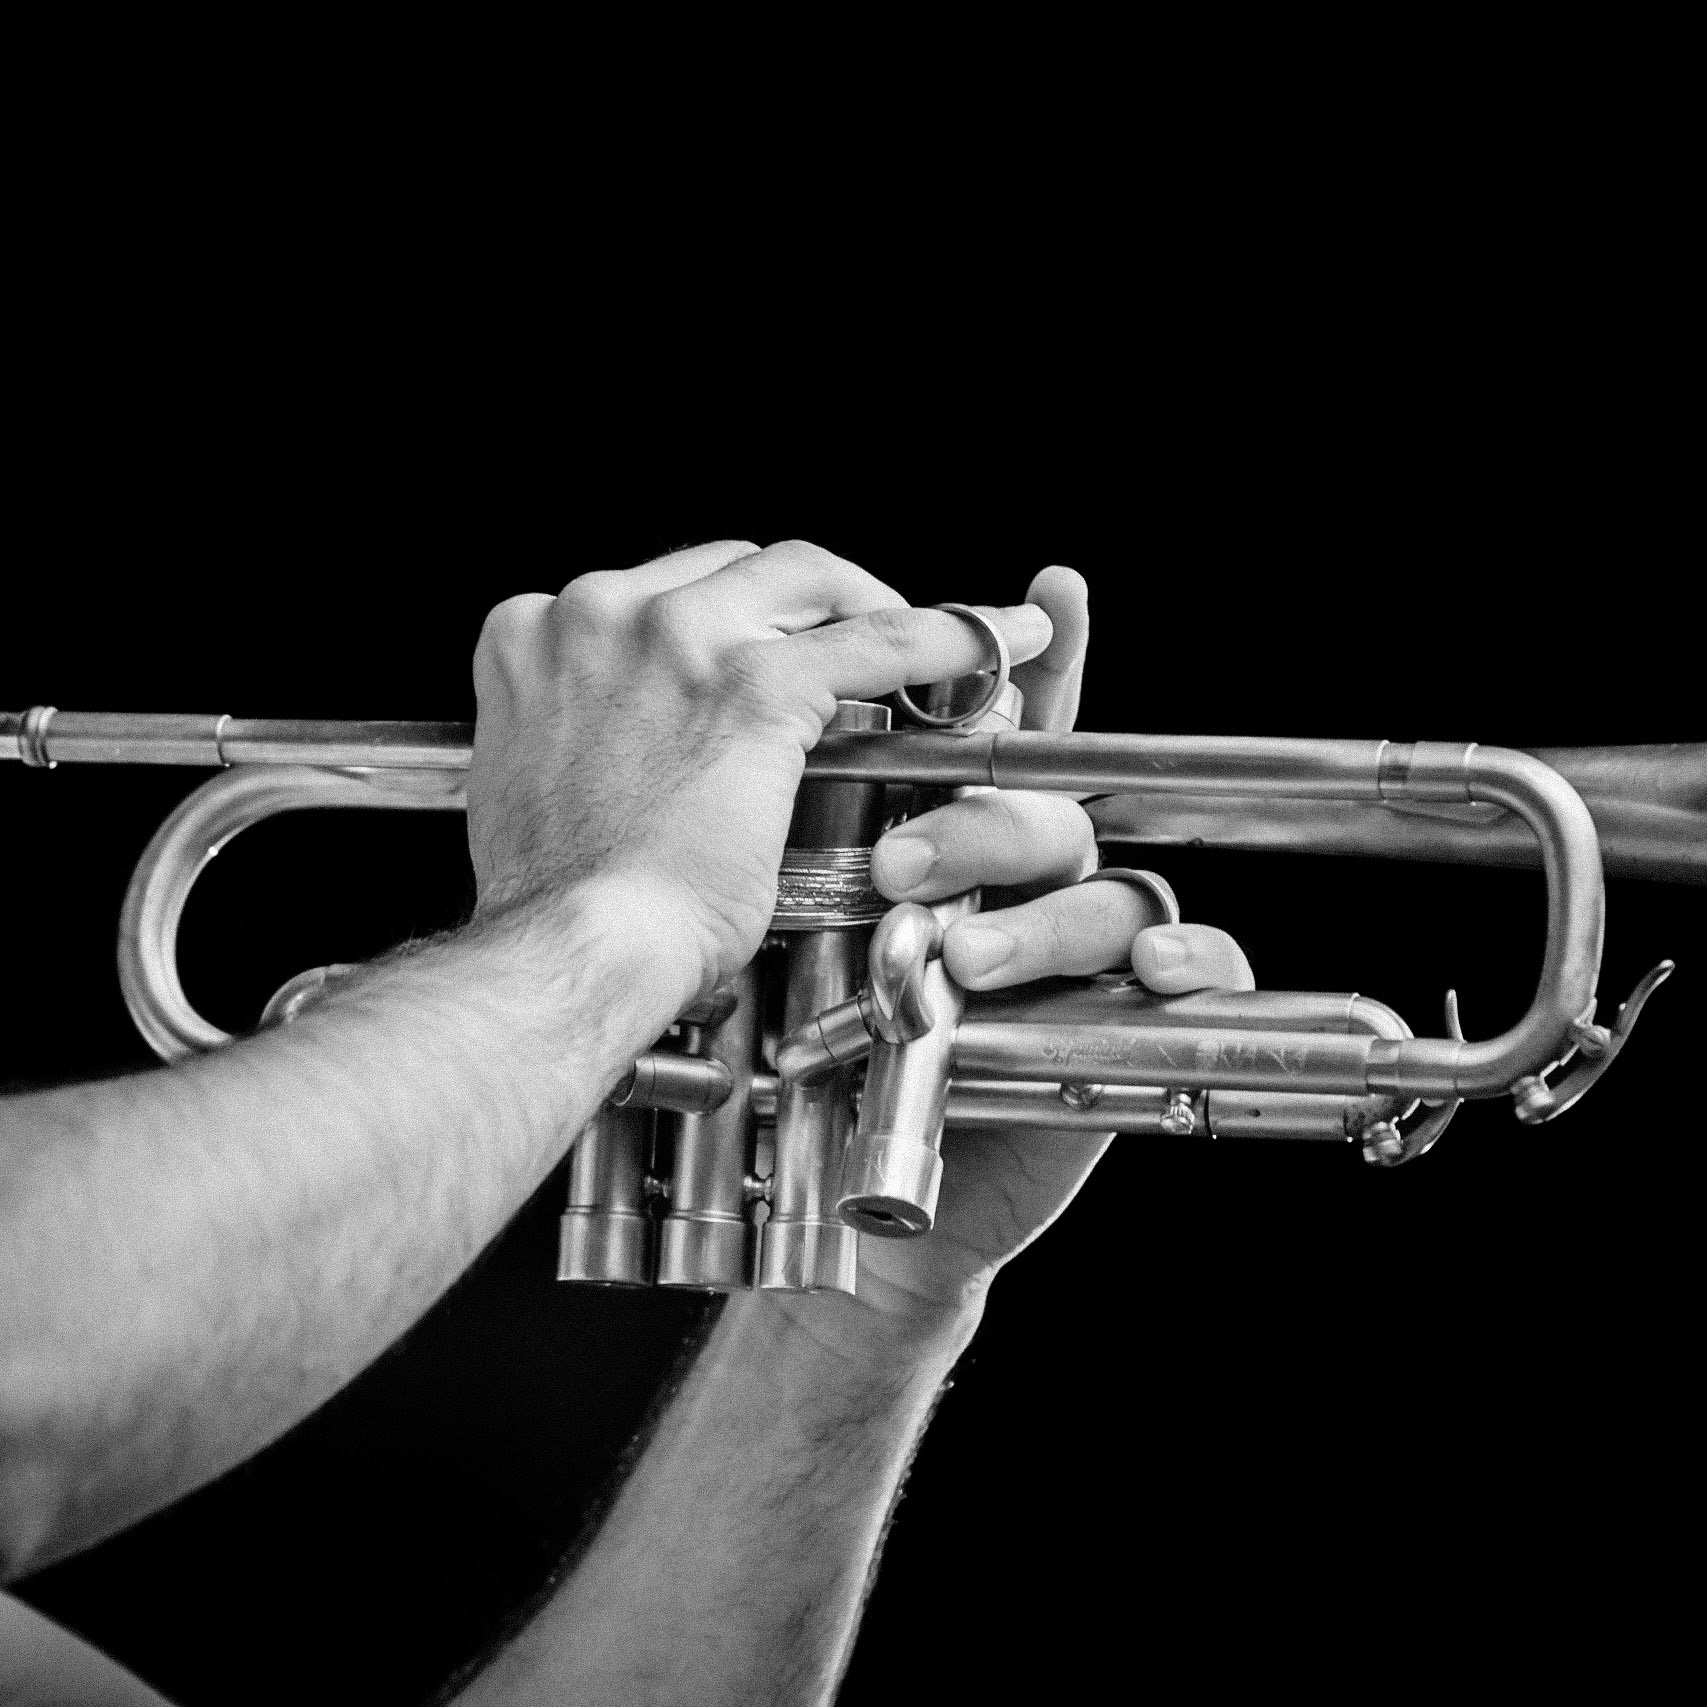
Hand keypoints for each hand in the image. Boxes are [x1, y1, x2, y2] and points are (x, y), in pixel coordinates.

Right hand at [466, 541, 1052, 1012]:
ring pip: (807, 577)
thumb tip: (627, 744)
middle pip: (734, 566)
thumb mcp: (535, 783)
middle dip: (801, 602)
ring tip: (920, 643)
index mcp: (534, 631)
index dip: (726, 618)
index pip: (661, 590)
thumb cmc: (557, 900)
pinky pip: (876, 640)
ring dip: (869, 604)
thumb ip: (580, 733)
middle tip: (848, 647)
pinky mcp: (753, 683)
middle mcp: (600, 613)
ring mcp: (676, 638)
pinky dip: (943, 641)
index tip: (760, 646)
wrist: (569, 949)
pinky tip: (981, 654)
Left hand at [796, 567, 1253, 1348]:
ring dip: (1045, 914)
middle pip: (1046, 811)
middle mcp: (1022, 883)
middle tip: (900, 868)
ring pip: (1110, 888)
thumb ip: (792, 834)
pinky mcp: (1127, 1022)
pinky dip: (1187, 959)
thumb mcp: (785, 930)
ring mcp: (1078, 950)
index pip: (1003, 736)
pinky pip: (1197, 969)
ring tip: (962, 959)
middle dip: (984, 828)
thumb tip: (749, 725)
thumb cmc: (810, 1047)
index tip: (1051, 590)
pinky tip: (1153, 969)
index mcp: (949, 840)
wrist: (837, 1181)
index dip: (1040, 658)